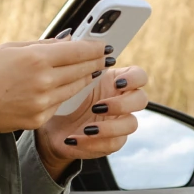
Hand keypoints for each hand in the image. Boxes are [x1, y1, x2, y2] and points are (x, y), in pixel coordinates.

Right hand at [0, 39, 107, 150]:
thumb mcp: (10, 49)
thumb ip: (42, 44)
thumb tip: (68, 40)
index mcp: (36, 58)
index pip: (78, 51)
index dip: (94, 47)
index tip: (103, 45)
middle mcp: (44, 81)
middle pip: (82, 69)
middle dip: (95, 62)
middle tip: (105, 57)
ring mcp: (43, 103)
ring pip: (75, 88)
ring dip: (85, 78)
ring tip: (92, 70)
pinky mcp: (39, 119)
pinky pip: (59, 103)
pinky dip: (64, 93)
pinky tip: (66, 86)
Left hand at [36, 64, 150, 179]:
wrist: (52, 127)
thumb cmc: (65, 99)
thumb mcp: (71, 83)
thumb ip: (81, 70)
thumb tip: (79, 49)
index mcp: (117, 81)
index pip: (139, 76)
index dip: (134, 79)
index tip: (117, 83)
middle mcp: (123, 101)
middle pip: (141, 100)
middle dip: (123, 104)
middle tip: (97, 107)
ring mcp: (120, 123)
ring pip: (131, 124)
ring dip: (110, 127)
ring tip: (87, 128)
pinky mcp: (112, 142)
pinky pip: (112, 144)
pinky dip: (92, 143)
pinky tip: (74, 139)